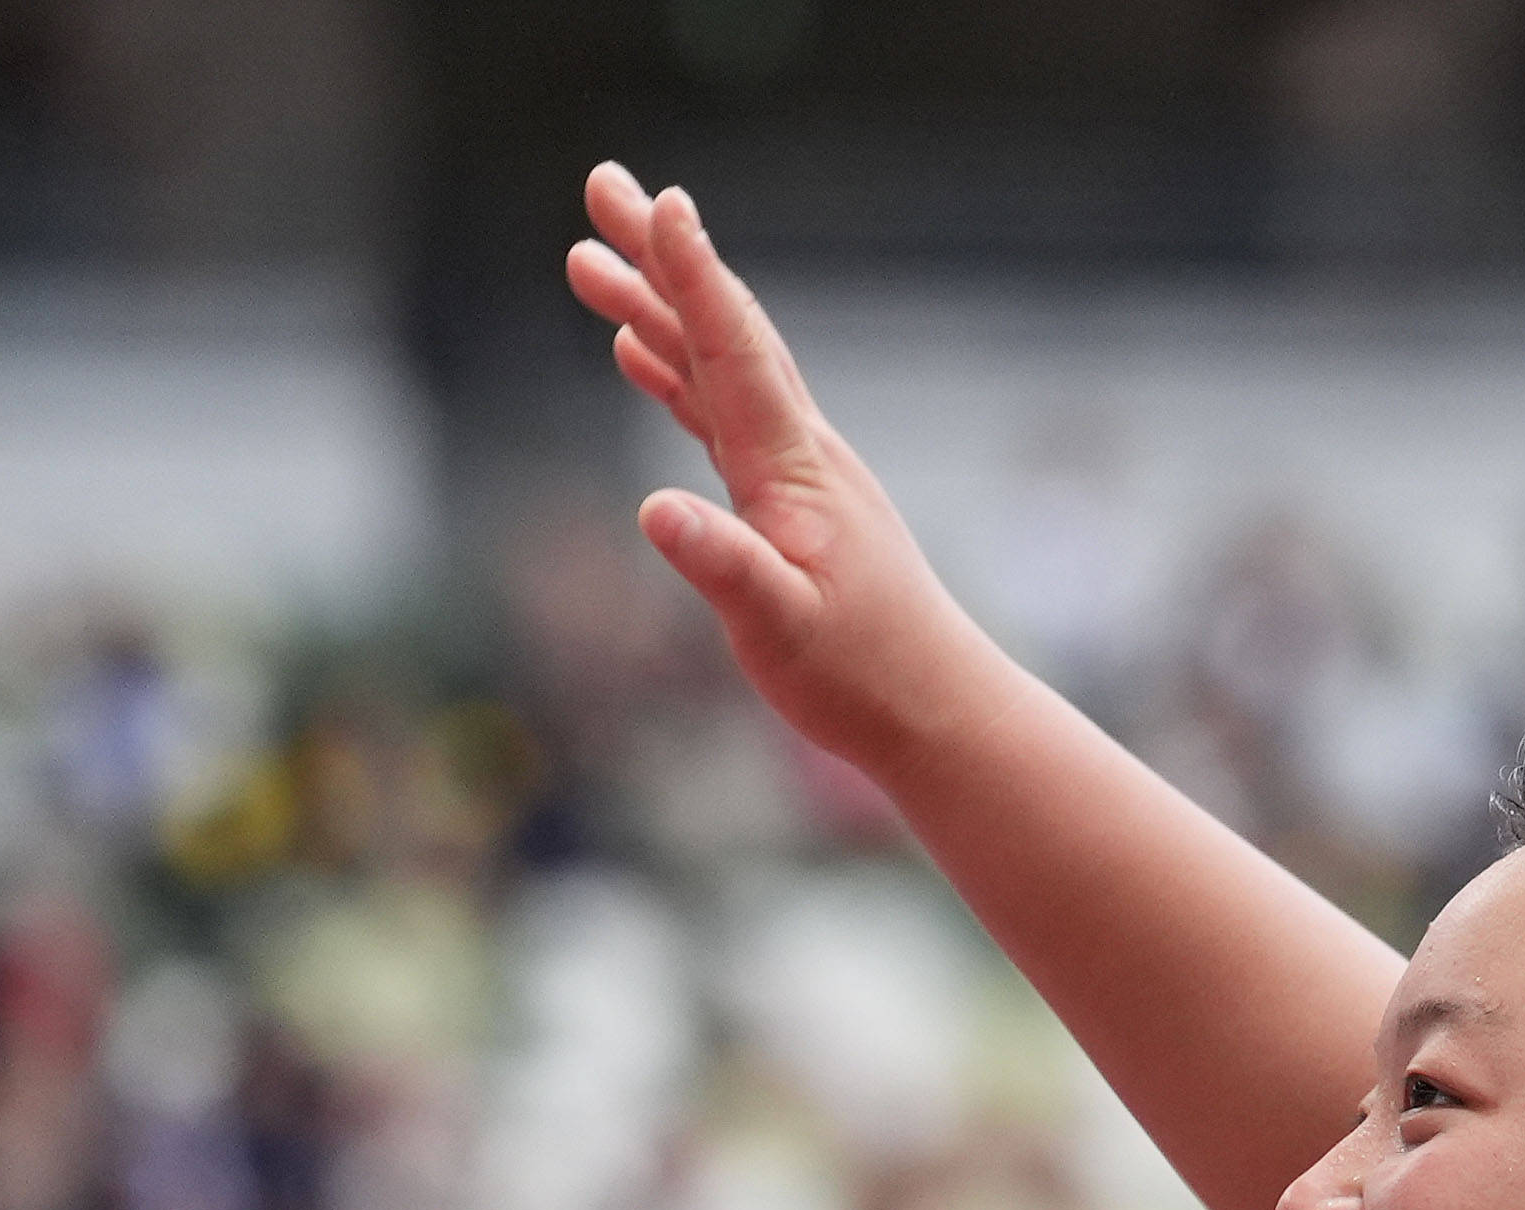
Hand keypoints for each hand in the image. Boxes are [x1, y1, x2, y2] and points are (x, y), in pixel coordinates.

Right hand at [564, 163, 992, 768]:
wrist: (936, 711)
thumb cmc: (863, 677)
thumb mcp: (780, 629)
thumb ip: (723, 567)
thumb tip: (656, 511)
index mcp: (792, 469)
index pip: (734, 351)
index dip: (693, 276)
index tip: (661, 201)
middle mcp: (797, 450)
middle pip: (719, 330)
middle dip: (658, 257)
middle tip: (600, 182)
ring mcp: (795, 470)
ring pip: (715, 364)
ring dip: (655, 307)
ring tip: (588, 258)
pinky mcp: (788, 499)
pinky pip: (721, 412)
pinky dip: (678, 371)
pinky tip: (638, 353)